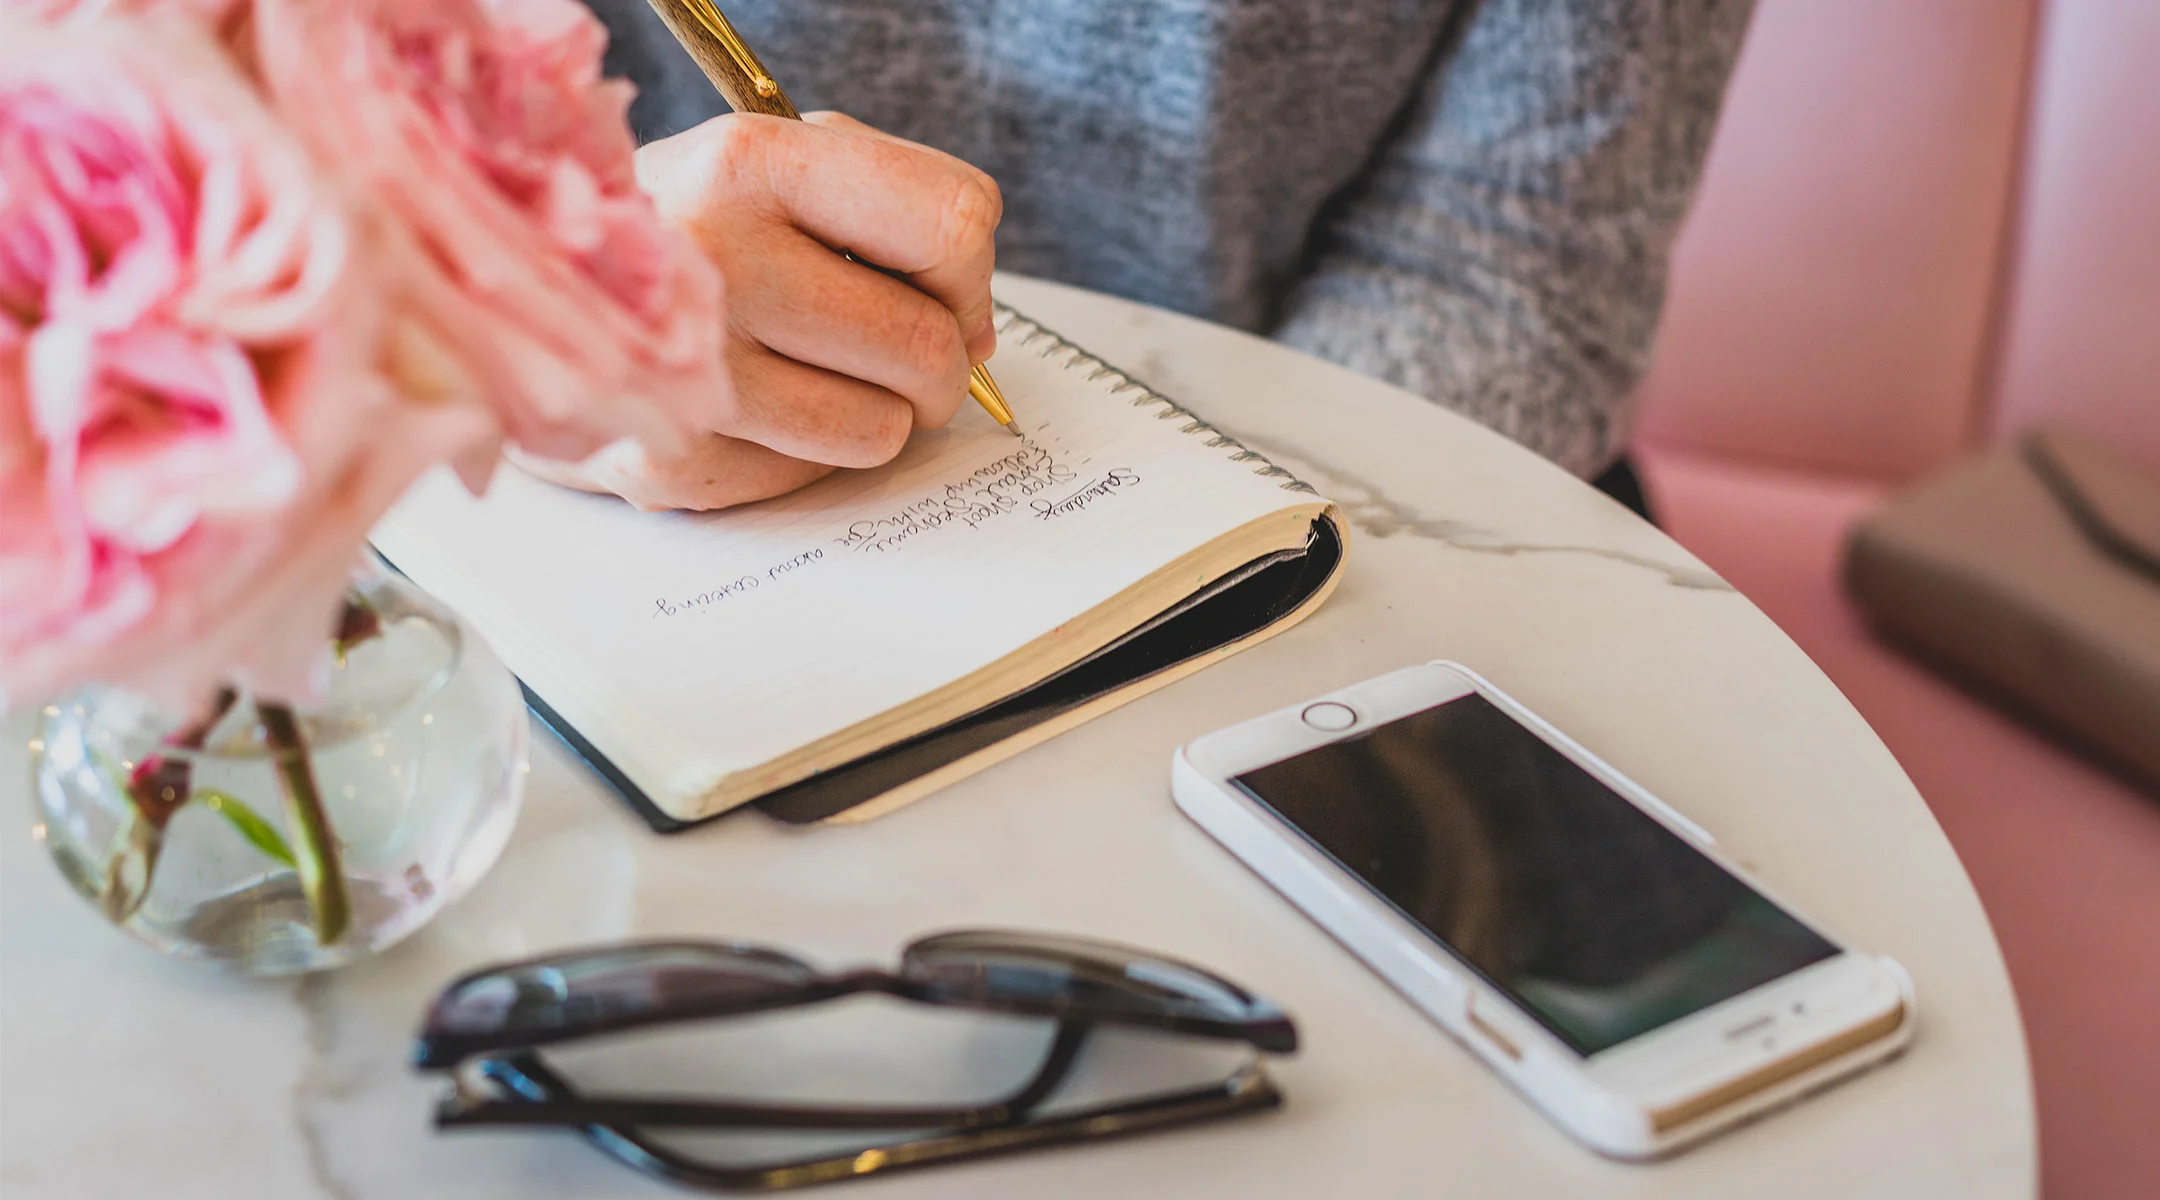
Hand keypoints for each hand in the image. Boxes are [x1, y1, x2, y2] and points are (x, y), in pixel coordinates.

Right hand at [523, 111, 1001, 511]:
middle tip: (895, 353)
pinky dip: (808, 452)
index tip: (941, 287)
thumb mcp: (778, 166)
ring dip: (877, 413)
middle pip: (926, 345)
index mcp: (749, 161)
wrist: (538, 302)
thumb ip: (892, 206)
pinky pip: (814, 475)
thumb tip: (976, 327)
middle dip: (938, 364)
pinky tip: (756, 410)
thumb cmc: (695, 231)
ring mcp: (687, 368)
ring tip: (815, 375)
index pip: (951, 224)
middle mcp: (711, 257)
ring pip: (882, 427)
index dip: (969, 272)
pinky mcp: (675, 460)